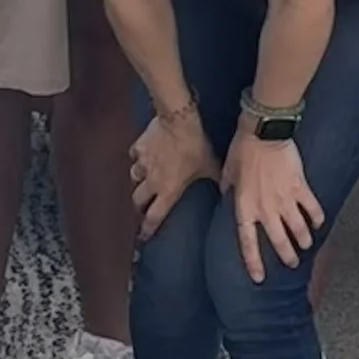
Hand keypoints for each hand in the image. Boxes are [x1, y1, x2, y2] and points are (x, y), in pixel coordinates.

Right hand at [130, 105, 219, 239]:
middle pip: (137, 201)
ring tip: (142, 179)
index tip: (142, 236)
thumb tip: (226, 189)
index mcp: (168, 191)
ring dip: (138, 181)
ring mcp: (142, 164)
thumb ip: (214, 179)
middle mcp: (151, 181)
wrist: (178, 121)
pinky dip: (138, 157)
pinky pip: (134, 156)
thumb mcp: (209, 166)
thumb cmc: (195, 147)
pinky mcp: (138, 148)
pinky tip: (142, 155)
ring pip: (133, 178)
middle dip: (139, 205)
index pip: (154, 216)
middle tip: (142, 206)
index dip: (147, 229)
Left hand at [225, 128, 324, 278]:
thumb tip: (226, 195)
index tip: (259, 278)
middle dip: (287, 255)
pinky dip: (317, 217)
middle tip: (292, 263)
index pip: (248, 242)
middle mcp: (266, 209)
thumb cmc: (243, 149)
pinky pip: (312, 208)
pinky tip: (319, 223)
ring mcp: (285, 199)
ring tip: (306, 245)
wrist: (264, 131)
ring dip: (304, 240)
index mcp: (245, 207)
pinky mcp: (300, 188)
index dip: (254, 262)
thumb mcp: (228, 171)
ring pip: (299, 229)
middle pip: (279, 241)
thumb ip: (228, 188)